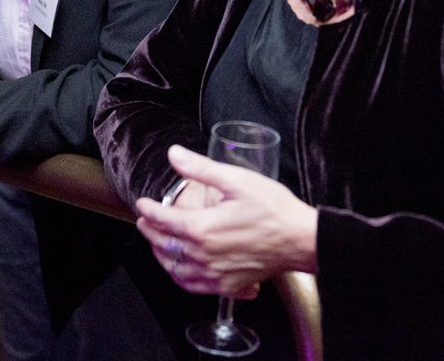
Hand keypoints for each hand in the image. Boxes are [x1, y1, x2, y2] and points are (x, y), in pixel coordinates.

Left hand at [135, 144, 318, 297]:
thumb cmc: (273, 208)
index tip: (142, 203)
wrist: (302, 239)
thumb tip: (174, 155)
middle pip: (166, 246)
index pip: (163, 220)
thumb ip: (201, 168)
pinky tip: (182, 270)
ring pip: (176, 270)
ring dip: (162, 256)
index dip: (149, 210)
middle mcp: (205, 256)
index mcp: (203, 228)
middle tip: (144, 221)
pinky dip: (181, 278)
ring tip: (157, 244)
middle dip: (150, 232)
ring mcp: (216, 274)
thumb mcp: (236, 179)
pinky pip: (195, 287)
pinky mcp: (229, 286)